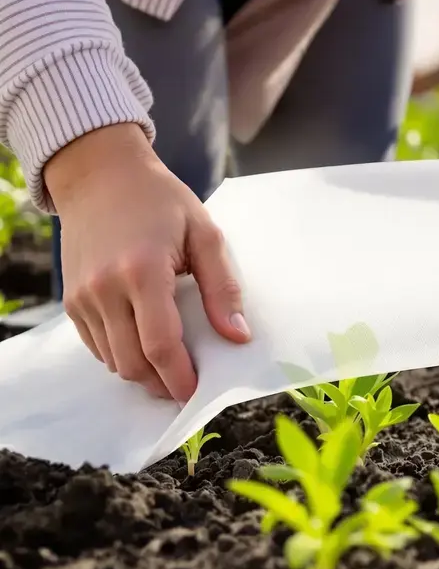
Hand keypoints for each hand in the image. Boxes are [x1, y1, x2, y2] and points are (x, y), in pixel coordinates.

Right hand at [45, 123, 250, 401]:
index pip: (160, 345)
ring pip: (111, 360)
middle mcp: (105, 288)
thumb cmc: (160, 201)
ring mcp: (82, 296)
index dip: (180, 377)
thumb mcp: (205, 234)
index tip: (197, 393)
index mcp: (143, 272)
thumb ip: (223, 288)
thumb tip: (238, 336)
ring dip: (141, 373)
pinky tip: (143, 347)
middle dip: (161, 383)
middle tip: (188, 386)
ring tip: (169, 370)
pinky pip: (96, 345)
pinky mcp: (71, 299)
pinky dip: (120, 355)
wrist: (100, 174)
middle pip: (132, 362)